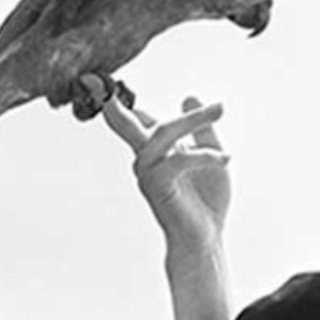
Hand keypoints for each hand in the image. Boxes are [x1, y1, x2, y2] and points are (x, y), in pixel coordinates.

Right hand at [78, 74, 230, 253]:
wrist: (206, 238)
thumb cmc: (206, 199)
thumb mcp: (211, 155)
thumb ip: (202, 129)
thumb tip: (188, 96)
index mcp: (153, 149)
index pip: (133, 118)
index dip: (116, 101)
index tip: (95, 81)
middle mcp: (145, 160)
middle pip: (132, 122)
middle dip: (129, 102)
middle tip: (146, 85)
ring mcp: (148, 173)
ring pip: (159, 134)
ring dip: (191, 120)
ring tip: (220, 110)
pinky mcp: (157, 187)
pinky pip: (177, 160)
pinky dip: (204, 156)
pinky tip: (225, 159)